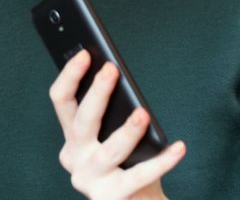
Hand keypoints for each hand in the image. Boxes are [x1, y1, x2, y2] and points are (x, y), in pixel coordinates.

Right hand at [49, 50, 185, 199]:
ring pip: (109, 151)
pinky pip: (139, 176)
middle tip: (111, 69)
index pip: (61, 101)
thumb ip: (109, 115)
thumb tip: (116, 77)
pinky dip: (161, 161)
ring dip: (126, 131)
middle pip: (81, 121)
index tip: (87, 54)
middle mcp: (74, 158)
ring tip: (142, 114)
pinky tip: (179, 147)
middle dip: (96, 93)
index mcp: (71, 138)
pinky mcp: (110, 198)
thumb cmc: (128, 165)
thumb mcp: (111, 137)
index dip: (70, 76)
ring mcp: (90, 179)